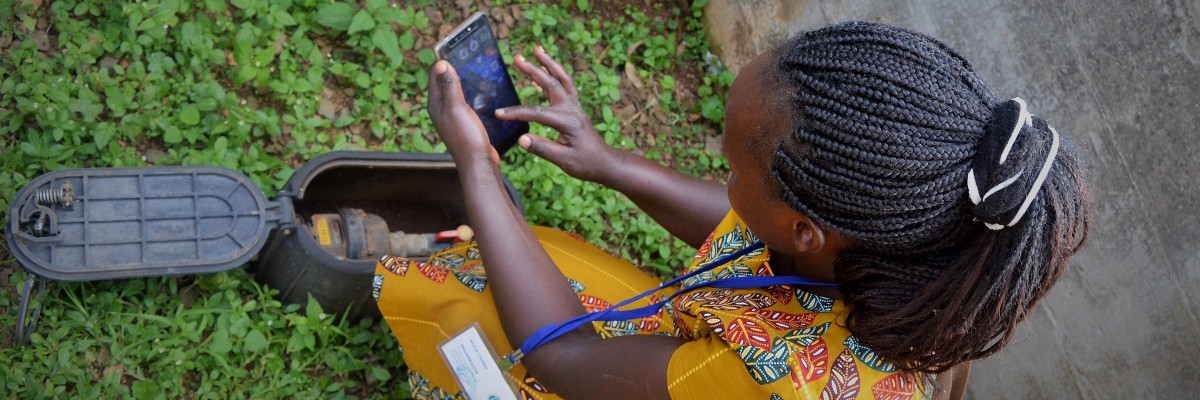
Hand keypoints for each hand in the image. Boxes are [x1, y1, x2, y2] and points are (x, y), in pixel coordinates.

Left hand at [427, 60, 499, 168]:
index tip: (456, 47)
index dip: (443, 60)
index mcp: (435, 104)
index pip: (434, 74)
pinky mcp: (464, 121)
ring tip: (477, 68)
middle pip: (445, 81)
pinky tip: (483, 90)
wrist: (478, 163)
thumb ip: (449, 86)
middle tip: (469, 55)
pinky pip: (466, 100)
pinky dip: (472, 92)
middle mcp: (441, 109)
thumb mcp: (457, 108)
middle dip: (454, 68)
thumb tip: (441, 63)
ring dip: (464, 80)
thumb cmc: (466, 138)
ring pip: (456, 90)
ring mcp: (453, 115)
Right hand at [496, 46, 616, 182]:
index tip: (499, 114)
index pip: (537, 113)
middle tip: (517, 57)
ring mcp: (575, 106)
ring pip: (561, 78)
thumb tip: (521, 139)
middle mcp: (571, 109)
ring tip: (537, 49)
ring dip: (549, 63)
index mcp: (567, 121)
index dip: (516, 113)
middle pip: (550, 84)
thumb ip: (543, 149)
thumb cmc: (585, 163)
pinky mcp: (575, 107)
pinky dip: (557, 72)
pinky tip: (549, 66)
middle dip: (533, 70)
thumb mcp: (564, 160)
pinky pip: (566, 84)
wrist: (604, 162)